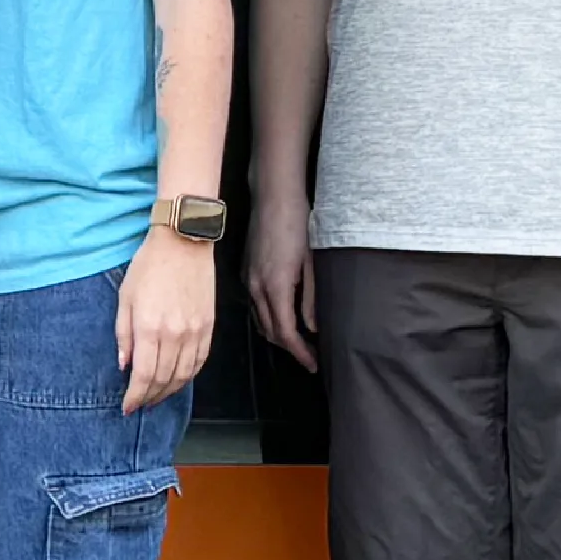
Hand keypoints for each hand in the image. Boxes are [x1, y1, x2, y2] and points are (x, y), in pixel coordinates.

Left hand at [120, 228, 217, 412]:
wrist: (183, 242)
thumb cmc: (149, 266)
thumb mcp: (125, 297)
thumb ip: (123, 334)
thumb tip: (124, 364)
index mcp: (149, 327)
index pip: (143, 376)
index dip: (134, 396)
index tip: (127, 407)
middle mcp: (174, 334)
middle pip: (163, 380)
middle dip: (149, 398)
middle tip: (140, 405)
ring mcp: (194, 331)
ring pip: (183, 375)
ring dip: (168, 391)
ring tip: (157, 397)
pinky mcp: (208, 326)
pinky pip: (200, 361)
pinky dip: (188, 376)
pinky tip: (178, 380)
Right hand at [247, 194, 317, 364]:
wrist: (274, 195)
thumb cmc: (299, 224)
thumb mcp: (313, 263)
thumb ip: (312, 298)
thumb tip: (312, 328)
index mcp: (276, 286)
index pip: (286, 333)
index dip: (300, 353)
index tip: (314, 364)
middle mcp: (257, 287)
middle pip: (270, 331)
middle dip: (290, 348)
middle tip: (312, 357)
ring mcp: (248, 279)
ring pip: (260, 320)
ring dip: (278, 335)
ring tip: (300, 342)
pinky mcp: (246, 271)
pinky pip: (255, 305)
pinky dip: (269, 318)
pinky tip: (283, 317)